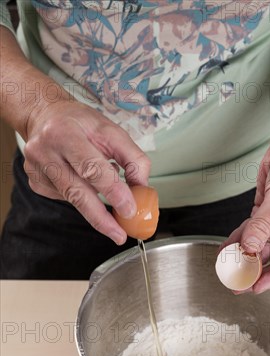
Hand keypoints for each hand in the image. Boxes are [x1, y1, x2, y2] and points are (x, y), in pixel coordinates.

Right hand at [23, 99, 150, 243]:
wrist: (44, 116)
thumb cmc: (80, 123)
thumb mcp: (111, 131)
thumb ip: (132, 158)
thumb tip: (142, 188)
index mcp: (65, 133)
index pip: (91, 168)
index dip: (112, 191)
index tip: (129, 210)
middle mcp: (45, 151)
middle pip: (76, 193)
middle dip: (101, 218)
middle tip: (119, 234)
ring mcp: (36, 170)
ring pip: (73, 199)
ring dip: (96, 208)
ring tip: (111, 206)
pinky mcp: (36, 183)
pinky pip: (66, 198)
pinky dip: (82, 196)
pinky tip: (84, 181)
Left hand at [222, 143, 269, 292]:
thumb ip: (263, 225)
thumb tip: (249, 248)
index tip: (257, 286)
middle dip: (256, 272)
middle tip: (238, 283)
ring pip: (259, 248)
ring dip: (242, 258)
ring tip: (226, 269)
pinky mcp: (263, 216)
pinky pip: (248, 233)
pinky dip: (236, 241)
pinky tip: (225, 250)